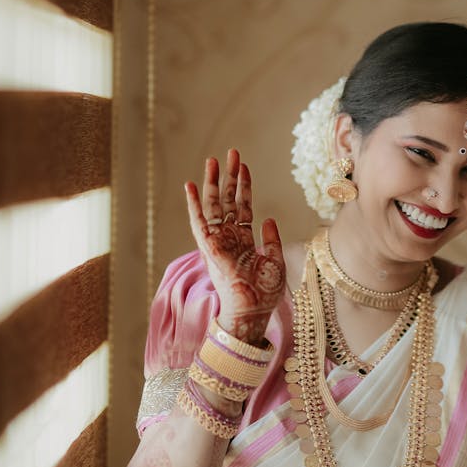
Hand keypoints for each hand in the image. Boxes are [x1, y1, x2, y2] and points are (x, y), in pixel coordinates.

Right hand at [185, 149, 284, 344]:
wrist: (253, 313)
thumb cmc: (264, 294)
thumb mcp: (275, 261)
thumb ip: (271, 239)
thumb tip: (269, 218)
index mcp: (243, 240)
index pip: (241, 206)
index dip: (243, 186)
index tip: (243, 166)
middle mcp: (228, 238)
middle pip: (226, 201)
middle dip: (228, 177)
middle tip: (231, 153)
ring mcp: (218, 242)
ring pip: (213, 206)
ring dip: (212, 183)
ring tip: (212, 160)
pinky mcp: (210, 249)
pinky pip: (199, 222)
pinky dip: (194, 204)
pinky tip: (191, 185)